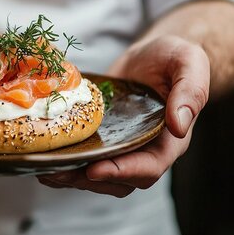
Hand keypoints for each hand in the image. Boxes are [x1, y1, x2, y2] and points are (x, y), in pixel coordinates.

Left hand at [38, 35, 208, 195]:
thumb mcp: (189, 64)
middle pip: (120, 180)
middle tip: (57, 172)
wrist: (155, 54)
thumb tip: (178, 126)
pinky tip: (44, 158)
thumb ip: (190, 92)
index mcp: (170, 139)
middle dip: (88, 179)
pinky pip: (87, 158)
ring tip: (45, 170)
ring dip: (72, 176)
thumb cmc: (176, 57)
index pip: (149, 167)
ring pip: (99, 175)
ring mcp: (123, 146)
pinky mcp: (104, 137)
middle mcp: (146, 149)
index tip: (94, 169)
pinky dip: (67, 162)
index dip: (122, 172)